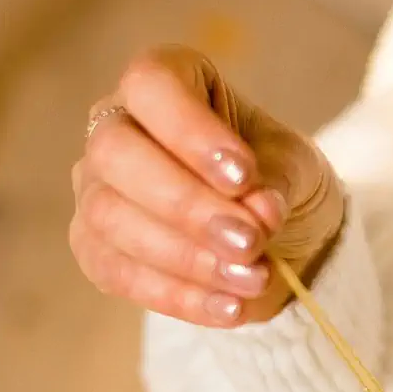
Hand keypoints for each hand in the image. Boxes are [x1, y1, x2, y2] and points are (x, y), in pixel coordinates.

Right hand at [70, 44, 344, 326]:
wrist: (278, 235)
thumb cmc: (277, 178)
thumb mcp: (296, 167)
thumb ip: (277, 178)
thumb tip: (259, 208)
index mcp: (166, 83)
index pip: (152, 86)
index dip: (191, 131)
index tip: (243, 176)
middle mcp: (115, 128)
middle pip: (118, 155)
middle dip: (187, 205)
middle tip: (250, 242)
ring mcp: (97, 189)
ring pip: (111, 219)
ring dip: (187, 257)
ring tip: (252, 278)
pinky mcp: (96, 249)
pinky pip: (119, 274)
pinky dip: (178, 296)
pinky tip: (230, 308)